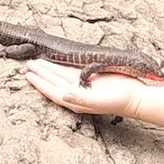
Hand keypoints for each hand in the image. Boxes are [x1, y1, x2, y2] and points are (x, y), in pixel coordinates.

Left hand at [25, 59, 143, 116]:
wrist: (134, 97)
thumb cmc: (118, 101)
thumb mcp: (98, 102)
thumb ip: (80, 99)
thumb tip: (63, 95)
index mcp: (75, 100)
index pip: (52, 91)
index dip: (40, 83)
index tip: (29, 75)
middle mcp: (76, 93)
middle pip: (54, 81)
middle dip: (41, 72)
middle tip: (29, 63)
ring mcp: (83, 85)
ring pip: (61, 75)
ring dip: (49, 68)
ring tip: (37, 61)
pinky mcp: (91, 78)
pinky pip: (72, 71)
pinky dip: (62, 66)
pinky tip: (57, 62)